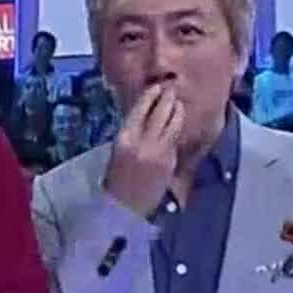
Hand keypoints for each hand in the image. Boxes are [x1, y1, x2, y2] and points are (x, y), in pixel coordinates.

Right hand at [102, 81, 183, 217]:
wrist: (124, 207)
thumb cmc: (115, 178)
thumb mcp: (118, 150)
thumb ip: (132, 132)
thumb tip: (145, 113)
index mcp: (125, 138)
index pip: (141, 108)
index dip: (151, 94)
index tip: (157, 86)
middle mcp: (145, 142)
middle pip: (161, 112)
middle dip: (168, 97)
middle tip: (172, 88)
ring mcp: (161, 152)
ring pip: (174, 124)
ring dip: (177, 111)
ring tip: (177, 104)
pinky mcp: (171, 162)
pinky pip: (175, 140)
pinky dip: (175, 130)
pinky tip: (175, 126)